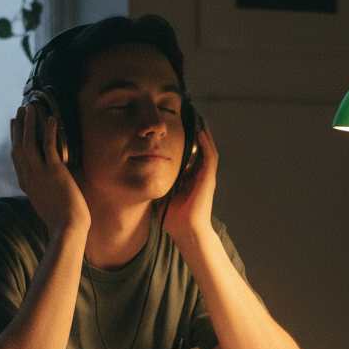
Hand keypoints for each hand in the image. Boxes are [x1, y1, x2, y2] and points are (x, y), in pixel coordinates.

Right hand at [10, 104, 89, 234]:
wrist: (67, 230)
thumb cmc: (62, 222)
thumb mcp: (46, 206)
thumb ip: (44, 193)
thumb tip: (49, 188)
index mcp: (26, 185)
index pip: (17, 158)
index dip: (15, 139)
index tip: (15, 126)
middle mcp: (29, 177)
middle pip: (19, 147)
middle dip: (18, 127)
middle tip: (19, 110)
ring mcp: (40, 174)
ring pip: (29, 143)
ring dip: (29, 123)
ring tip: (30, 107)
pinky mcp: (54, 172)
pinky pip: (48, 146)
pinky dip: (49, 131)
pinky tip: (50, 118)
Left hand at [159, 122, 217, 241]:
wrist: (186, 232)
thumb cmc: (174, 220)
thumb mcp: (160, 197)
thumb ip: (153, 187)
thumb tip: (137, 180)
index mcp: (189, 179)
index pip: (188, 154)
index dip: (184, 141)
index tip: (175, 128)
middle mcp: (199, 175)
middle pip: (199, 148)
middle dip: (195, 132)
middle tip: (189, 116)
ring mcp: (205, 177)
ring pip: (208, 149)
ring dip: (204, 134)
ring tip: (198, 118)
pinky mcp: (208, 179)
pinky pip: (210, 157)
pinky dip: (206, 144)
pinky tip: (200, 132)